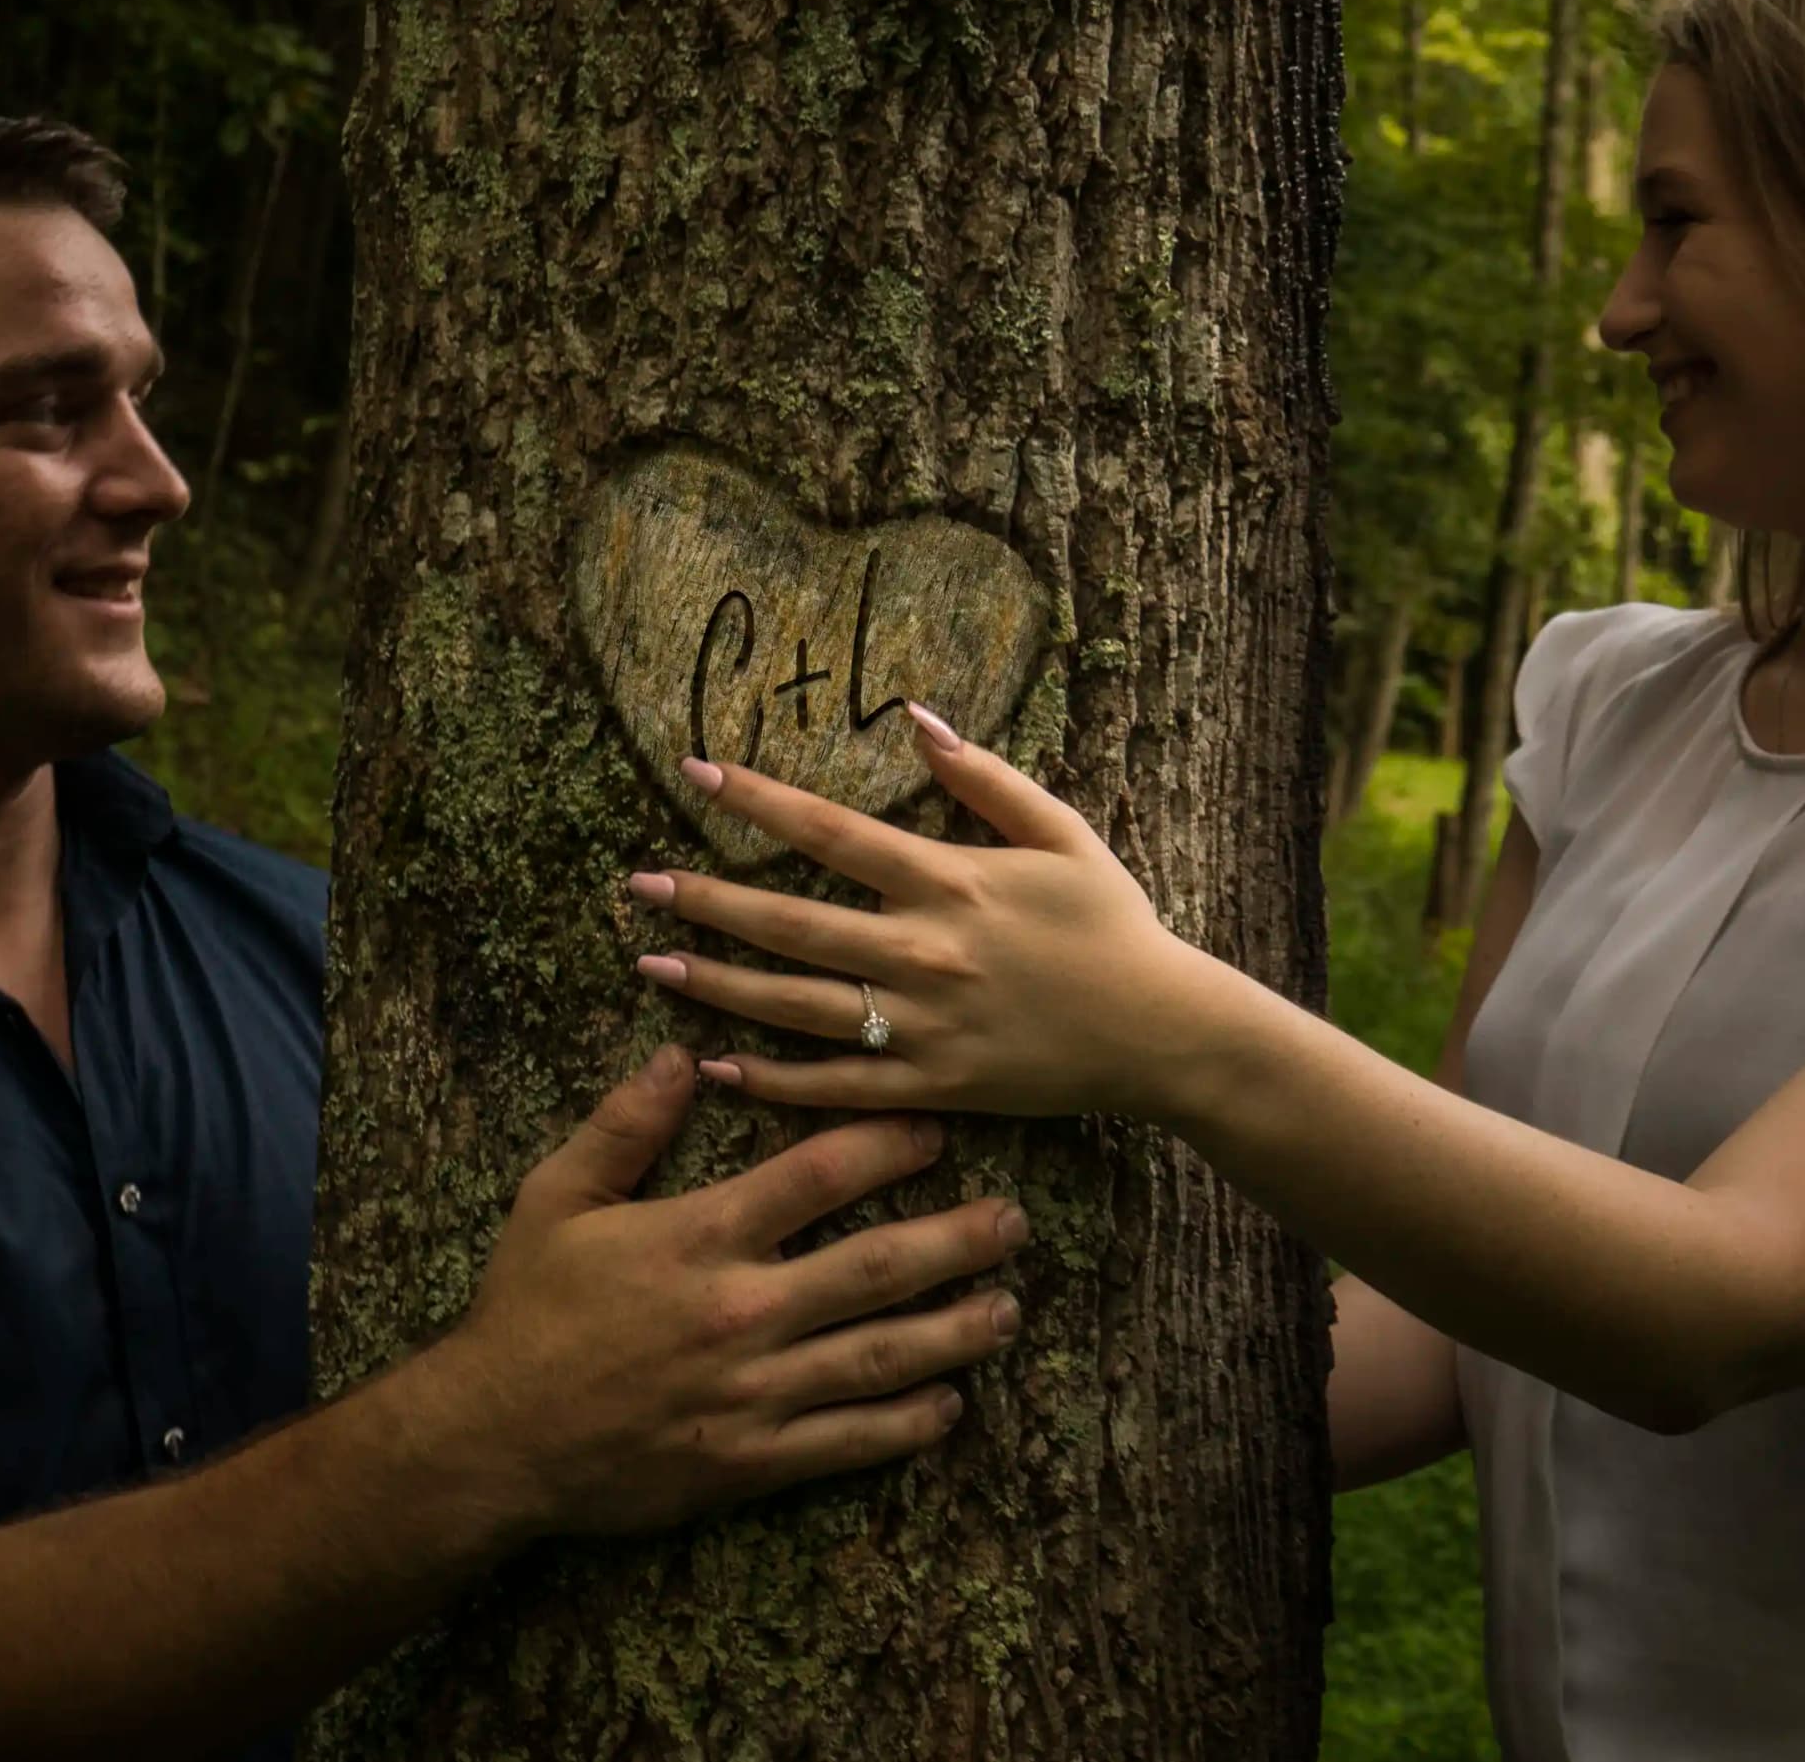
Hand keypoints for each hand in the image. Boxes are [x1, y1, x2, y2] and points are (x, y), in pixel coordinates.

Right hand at [432, 1045, 1027, 1538]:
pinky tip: (949, 1404)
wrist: (491, 1439)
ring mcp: (754, 1392)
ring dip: (956, 1331)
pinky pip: (849, 1442)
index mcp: (700, 1237)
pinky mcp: (751, 1461)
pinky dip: (907, 1424)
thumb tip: (684, 1055)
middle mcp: (743, 1311)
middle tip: (1013, 1221)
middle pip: (879, 1267)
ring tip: (1008, 1309)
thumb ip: (624, 1126)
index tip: (937, 1130)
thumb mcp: (555, 1198)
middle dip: (958, 1240)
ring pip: (882, 1356)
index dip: (889, 1144)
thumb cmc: (523, 1311)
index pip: (820, 1175)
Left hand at [625, 704, 1275, 1120]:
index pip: (832, 833)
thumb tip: (916, 717)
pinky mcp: (932, 1088)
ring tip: (651, 965)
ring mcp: (924, 1027)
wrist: (1164, 1035)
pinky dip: (773, 1078)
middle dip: (708, 901)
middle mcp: (925, 953)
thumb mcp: (1062, 833)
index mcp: (951, 881)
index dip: (758, 799)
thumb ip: (984, 777)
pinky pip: (837, 1085)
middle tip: (640, 884)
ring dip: (717, 986)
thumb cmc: (1113, 926)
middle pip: (792, 924)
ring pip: (797, 1007)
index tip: (696, 770)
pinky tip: (715, 1062)